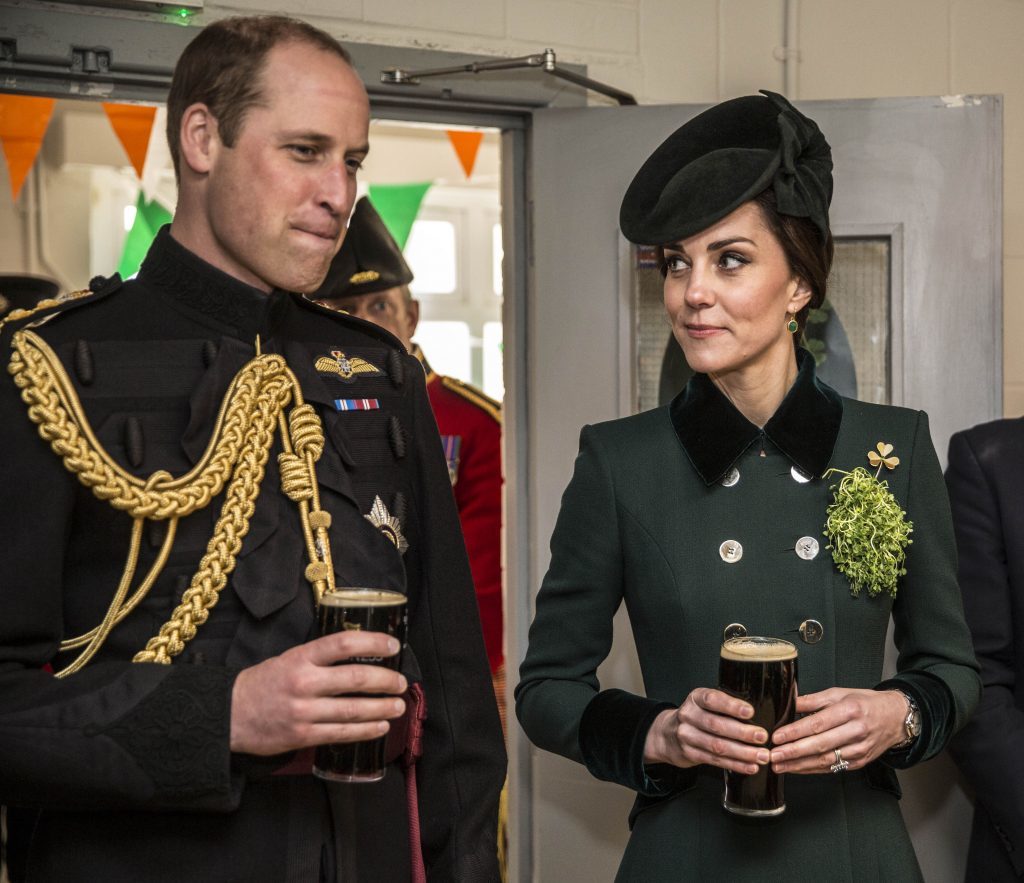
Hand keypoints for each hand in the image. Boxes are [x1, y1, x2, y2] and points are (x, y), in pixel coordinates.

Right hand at [230, 630, 406, 755]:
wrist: (229, 713)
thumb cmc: (264, 682)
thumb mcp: (289, 658)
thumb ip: (320, 658)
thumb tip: (360, 655)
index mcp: (301, 657)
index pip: (343, 644)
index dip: (373, 643)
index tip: (392, 646)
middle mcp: (304, 682)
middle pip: (356, 679)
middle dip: (385, 681)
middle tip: (401, 682)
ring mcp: (304, 711)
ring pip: (353, 709)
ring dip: (382, 707)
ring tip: (398, 705)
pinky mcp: (302, 735)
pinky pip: (342, 733)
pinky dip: (366, 731)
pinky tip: (381, 727)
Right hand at [643, 688, 770, 774]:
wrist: (667, 734)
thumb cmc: (695, 717)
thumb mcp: (703, 705)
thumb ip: (723, 707)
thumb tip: (758, 715)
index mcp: (695, 699)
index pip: (712, 699)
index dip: (731, 706)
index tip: (750, 712)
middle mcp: (688, 716)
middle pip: (716, 725)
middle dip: (742, 732)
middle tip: (762, 736)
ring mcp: (687, 736)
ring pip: (717, 746)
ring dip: (743, 752)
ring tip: (761, 755)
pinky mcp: (690, 754)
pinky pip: (715, 761)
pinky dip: (736, 764)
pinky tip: (750, 766)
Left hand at [769, 688, 906, 773]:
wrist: (896, 718)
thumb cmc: (865, 703)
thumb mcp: (839, 693)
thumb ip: (813, 699)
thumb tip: (788, 701)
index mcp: (850, 710)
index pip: (818, 723)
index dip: (796, 732)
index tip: (777, 736)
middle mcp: (856, 731)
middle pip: (820, 744)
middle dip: (793, 752)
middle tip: (773, 755)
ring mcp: (860, 749)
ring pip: (826, 760)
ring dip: (800, 765)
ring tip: (779, 765)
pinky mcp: (860, 762)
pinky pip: (833, 767)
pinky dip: (813, 769)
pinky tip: (797, 768)